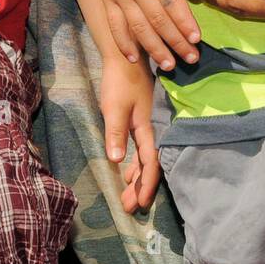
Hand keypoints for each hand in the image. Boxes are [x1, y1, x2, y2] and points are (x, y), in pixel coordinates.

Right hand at [91, 0, 203, 70]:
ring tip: (170, 65)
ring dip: (154, 49)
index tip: (197, 40)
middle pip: (158, 20)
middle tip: (191, 59)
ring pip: (137, 27)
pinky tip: (135, 58)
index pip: (173, 2)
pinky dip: (124, 43)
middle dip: (176, 42)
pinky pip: (114, 25)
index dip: (185, 24)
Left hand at [100, 55, 160, 212]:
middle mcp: (150, 128)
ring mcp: (146, 124)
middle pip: (149, 164)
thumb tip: (116, 161)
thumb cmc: (119, 81)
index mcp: (147, 128)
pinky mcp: (140, 119)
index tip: (139, 203)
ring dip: (137, 177)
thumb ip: (116, 133)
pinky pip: (141, 148)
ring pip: (145, 157)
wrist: (125, 56)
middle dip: (140, 187)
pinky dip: (135, 163)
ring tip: (127, 195)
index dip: (145, 184)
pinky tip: (127, 169)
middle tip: (129, 207)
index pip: (149, 163)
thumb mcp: (114, 108)